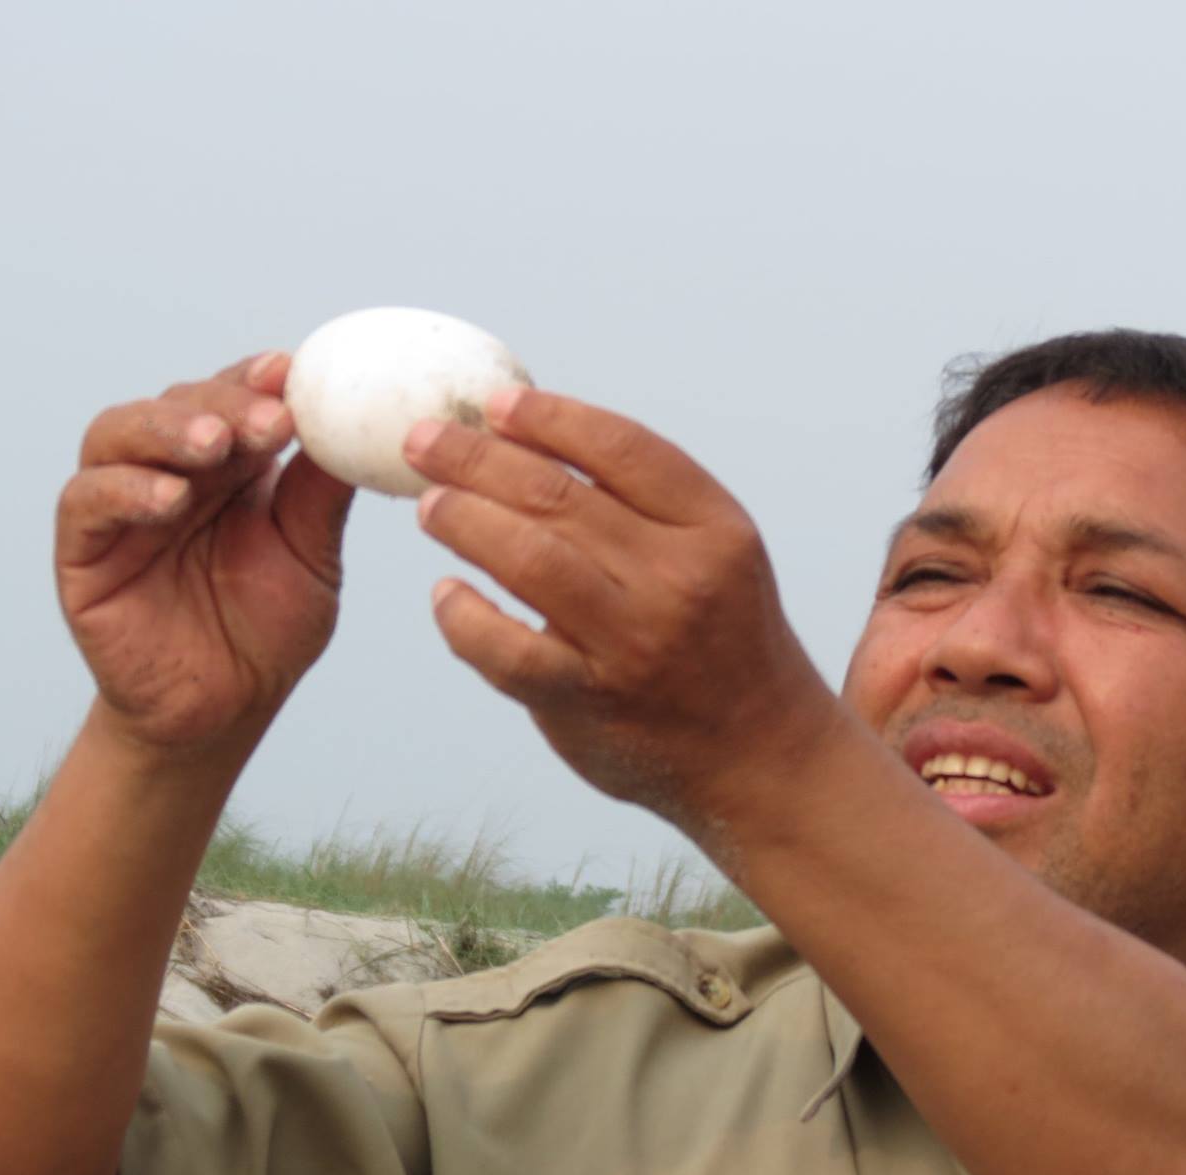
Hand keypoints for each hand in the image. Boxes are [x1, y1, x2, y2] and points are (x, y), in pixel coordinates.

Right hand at [56, 353, 354, 756]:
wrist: (223, 712)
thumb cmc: (266, 633)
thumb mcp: (311, 559)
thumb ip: (320, 499)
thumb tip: (351, 433)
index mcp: (227, 467)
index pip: (231, 399)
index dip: (254, 379)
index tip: (290, 372)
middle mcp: (168, 471)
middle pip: (178, 405)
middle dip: (223, 403)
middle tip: (268, 418)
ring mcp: (120, 507)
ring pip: (118, 435)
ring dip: (166, 429)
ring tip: (214, 444)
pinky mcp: (83, 552)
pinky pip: (87, 502)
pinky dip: (124, 489)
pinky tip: (169, 499)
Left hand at [404, 390, 841, 846]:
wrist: (760, 758)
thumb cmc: (722, 645)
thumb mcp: (716, 558)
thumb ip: (644, 509)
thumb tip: (533, 446)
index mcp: (714, 529)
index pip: (621, 448)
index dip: (548, 418)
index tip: (496, 404)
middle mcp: (677, 580)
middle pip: (559, 495)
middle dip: (478, 458)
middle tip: (425, 441)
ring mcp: (632, 643)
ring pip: (528, 558)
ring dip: (465, 521)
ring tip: (431, 507)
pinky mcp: (589, 701)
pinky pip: (507, 649)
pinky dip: (464, 618)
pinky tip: (447, 596)